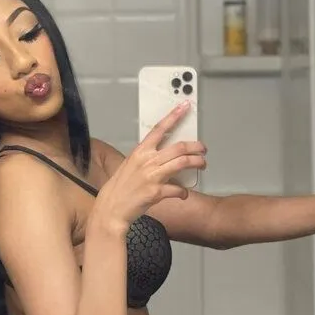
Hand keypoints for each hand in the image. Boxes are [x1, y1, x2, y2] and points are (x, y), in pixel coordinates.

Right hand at [94, 102, 207, 234]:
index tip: (185, 106)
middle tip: (203, 150)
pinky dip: (184, 192)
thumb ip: (147, 158)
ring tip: (202, 165)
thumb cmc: (121, 187)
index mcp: (140, 151)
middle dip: (196, 146)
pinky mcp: (156, 192)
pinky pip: (178, 189)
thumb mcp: (131, 165)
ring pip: (182, 163)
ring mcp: (152, 176)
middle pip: (179, 147)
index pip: (160, 129)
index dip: (174, 116)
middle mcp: (147, 160)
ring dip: (197, 163)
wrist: (111, 208)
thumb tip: (165, 155)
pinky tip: (183, 194)